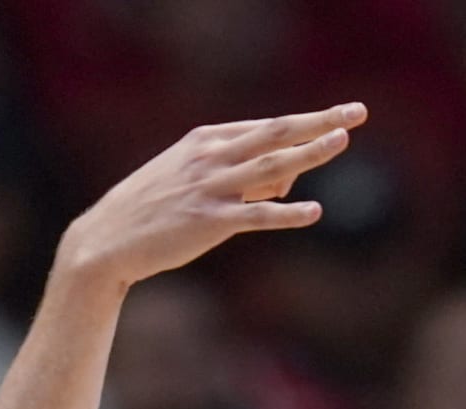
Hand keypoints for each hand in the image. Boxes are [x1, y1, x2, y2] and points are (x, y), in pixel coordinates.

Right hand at [57, 102, 367, 288]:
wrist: (109, 238)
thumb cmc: (155, 208)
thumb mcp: (192, 177)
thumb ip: (239, 175)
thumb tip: (286, 183)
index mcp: (206, 140)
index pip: (266, 128)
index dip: (305, 126)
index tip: (338, 119)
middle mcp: (212, 156)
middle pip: (276, 132)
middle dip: (319, 121)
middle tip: (356, 113)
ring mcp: (211, 187)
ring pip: (272, 167)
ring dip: (309, 154)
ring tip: (341, 143)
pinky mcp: (210, 221)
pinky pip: (257, 216)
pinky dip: (287, 214)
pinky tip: (313, 213)